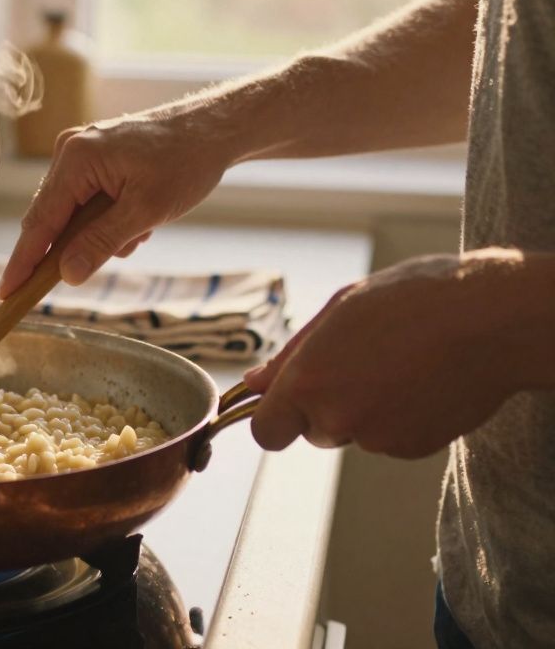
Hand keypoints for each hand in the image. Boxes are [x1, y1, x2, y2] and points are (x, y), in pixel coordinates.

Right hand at [0, 116, 232, 297]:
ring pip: (72, 213)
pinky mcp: (96, 157)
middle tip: (88, 271)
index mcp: (75, 159)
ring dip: (100, 233)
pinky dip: (108, 219)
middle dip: (74, 247)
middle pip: (51, 217)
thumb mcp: (146, 211)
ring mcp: (81, 151)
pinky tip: (139, 219)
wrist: (216, 127)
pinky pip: (87, 200)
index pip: (40, 222)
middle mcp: (70, 151)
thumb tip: (67, 275)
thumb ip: (102, 243)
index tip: (5, 294)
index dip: (23, 262)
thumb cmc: (186, 161)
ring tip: (140, 231)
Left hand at [243, 251, 532, 458]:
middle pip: (312, 430)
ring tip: (400, 364)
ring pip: (354, 433)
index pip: (266, 432)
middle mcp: (336, 417)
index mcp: (308, 381)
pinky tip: (421, 381)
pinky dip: (400, 417)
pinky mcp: (413, 448)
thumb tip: (255, 383)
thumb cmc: (413, 300)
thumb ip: (291, 355)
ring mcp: (376, 438)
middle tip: (361, 362)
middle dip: (326, 406)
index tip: (285, 405)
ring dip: (366, 409)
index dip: (273, 419)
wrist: (493, 321)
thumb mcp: (340, 310)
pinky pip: (391, 438)